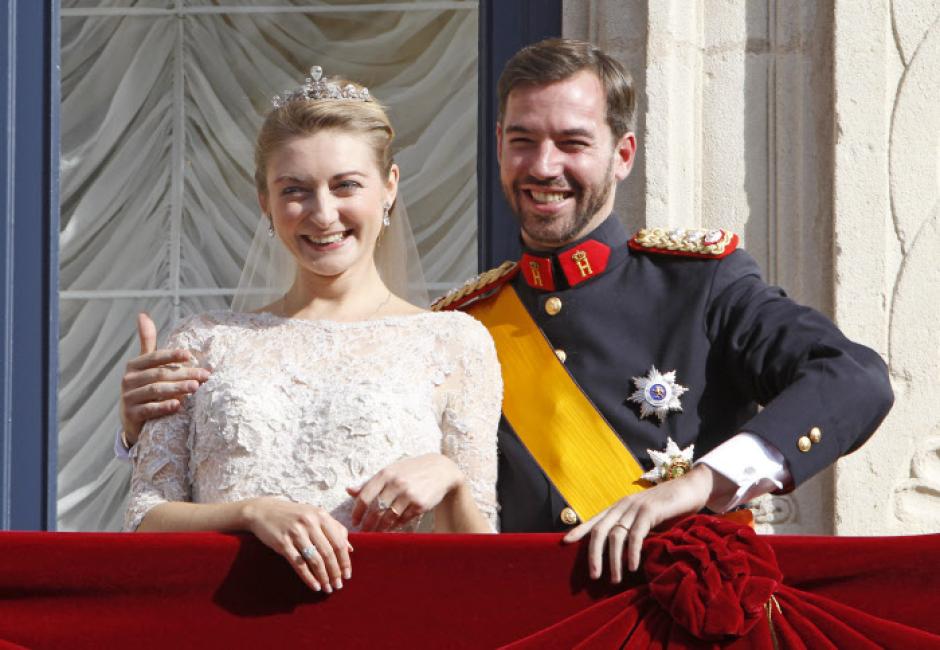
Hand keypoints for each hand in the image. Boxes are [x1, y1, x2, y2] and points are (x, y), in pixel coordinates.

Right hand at [120, 312, 209, 445]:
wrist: (132, 419)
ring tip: (195, 388)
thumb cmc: (145, 386)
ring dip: (177, 389)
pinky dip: (163, 407)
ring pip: (155, 390)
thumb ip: (147, 342)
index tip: (189, 355)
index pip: (154, 357)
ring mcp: (128, 397)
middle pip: (160, 374)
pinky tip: (177, 405)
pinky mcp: (131, 414)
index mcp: (134, 365)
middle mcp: (128, 380)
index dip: (171, 355)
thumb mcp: (145, 364)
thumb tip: (142, 314)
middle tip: (204, 376)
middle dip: (184, 374)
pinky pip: (148, 410)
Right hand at [241, 496, 351, 593]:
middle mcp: (310, 522)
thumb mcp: (315, 516)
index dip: (345, 561)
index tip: (347, 575)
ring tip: (328, 588)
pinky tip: (315, 586)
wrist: (263, 511)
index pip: (339, 542)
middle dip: (335, 572)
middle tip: (338, 585)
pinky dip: (309, 577)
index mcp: (321, 515)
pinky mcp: (282, 543)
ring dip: (323, 577)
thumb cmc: (294, 515)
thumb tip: (350, 549)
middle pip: (328, 552)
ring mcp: (296, 532)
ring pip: (315, 560)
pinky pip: (299, 564)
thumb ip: (334, 529)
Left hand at [347, 453, 462, 531]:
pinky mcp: (420, 504)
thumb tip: (349, 490)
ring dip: (380, 528)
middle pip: (375, 510)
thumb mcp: (390, 471)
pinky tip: (391, 528)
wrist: (440, 470)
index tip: (354, 521)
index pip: (365, 496)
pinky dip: (396, 525)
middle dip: (367, 524)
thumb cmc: (410, 470)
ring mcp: (409, 494)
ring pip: (389, 517)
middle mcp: (396, 483)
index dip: (357, 512)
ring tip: (375, 533)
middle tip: (363, 532)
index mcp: (385, 474)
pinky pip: (403, 520)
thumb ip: (370, 482)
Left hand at [563, 465, 734, 582]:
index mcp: (619, 507)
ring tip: (615, 579)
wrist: (691, 487)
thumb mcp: (646, 518)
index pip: (594, 520)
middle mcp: (623, 506)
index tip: (565, 542)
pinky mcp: (650, 511)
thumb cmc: (669, 507)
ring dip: (613, 561)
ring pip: (615, 536)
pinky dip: (632, 552)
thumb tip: (623, 554)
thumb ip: (634, 529)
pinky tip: (632, 567)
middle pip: (599, 531)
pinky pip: (636, 534)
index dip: (579, 530)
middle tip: (593, 576)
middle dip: (593, 555)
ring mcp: (635, 507)